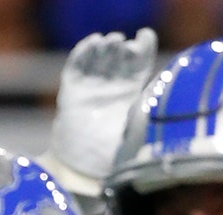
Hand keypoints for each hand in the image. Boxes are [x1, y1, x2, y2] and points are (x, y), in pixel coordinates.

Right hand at [47, 28, 157, 192]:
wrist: (83, 166)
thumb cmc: (113, 153)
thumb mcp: (137, 126)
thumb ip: (144, 105)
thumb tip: (155, 87)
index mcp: (130, 93)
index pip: (138, 63)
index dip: (142, 47)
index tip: (143, 37)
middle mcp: (111, 88)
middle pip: (117, 57)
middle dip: (120, 46)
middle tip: (122, 43)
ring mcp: (90, 89)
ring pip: (97, 59)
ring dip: (103, 46)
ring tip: (108, 40)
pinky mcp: (70, 92)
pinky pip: (74, 68)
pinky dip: (81, 53)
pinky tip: (91, 43)